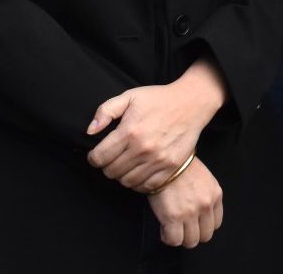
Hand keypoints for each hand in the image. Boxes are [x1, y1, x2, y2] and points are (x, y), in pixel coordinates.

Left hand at [86, 60, 225, 190]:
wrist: (192, 103)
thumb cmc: (159, 99)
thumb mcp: (130, 96)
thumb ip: (106, 111)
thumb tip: (90, 131)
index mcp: (130, 131)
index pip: (99, 158)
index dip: (93, 158)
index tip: (97, 154)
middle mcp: (143, 148)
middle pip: (111, 172)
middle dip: (107, 166)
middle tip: (113, 158)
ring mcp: (158, 160)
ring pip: (127, 181)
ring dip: (122, 175)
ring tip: (126, 164)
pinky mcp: (171, 167)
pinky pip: (146, 186)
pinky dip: (139, 182)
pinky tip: (140, 170)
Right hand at [147, 157, 223, 247]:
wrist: (165, 161)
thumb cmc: (181, 167)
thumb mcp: (204, 179)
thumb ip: (206, 196)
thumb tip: (200, 214)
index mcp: (216, 195)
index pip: (216, 224)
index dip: (203, 226)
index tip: (195, 223)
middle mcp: (206, 205)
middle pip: (205, 236)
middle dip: (193, 234)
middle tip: (183, 228)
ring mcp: (191, 213)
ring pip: (191, 241)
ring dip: (181, 238)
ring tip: (173, 228)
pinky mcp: (174, 218)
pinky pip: (174, 240)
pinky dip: (168, 238)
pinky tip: (164, 229)